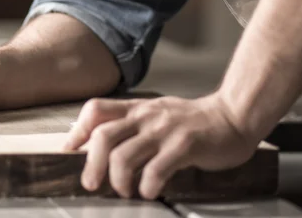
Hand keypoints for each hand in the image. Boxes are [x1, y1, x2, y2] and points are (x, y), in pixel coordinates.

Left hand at [63, 94, 257, 199]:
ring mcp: (164, 131)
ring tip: (125, 191)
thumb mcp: (155, 114)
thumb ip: (131, 125)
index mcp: (136, 109)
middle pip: (103, 136)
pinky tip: (150, 191)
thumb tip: (101, 144)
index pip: (95, 110)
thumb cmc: (191, 121)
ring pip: (123, 155)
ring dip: (118, 180)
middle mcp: (145, 117)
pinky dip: (147, 186)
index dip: (77, 130)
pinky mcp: (184, 146)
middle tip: (92, 183)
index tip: (70, 151)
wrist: (231, 116)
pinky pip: (156, 169)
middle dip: (91, 164)